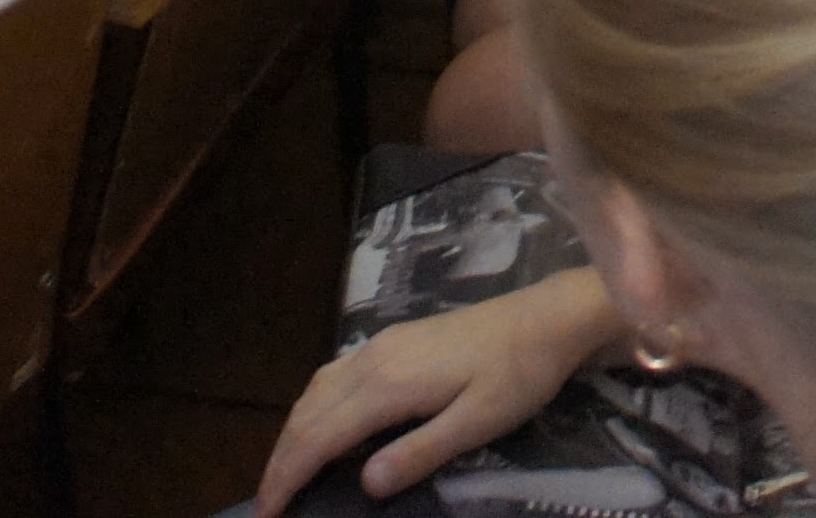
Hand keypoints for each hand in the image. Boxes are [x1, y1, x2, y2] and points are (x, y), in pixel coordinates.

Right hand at [258, 273, 620, 510]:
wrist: (548, 317)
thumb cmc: (519, 375)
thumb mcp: (477, 422)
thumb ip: (420, 452)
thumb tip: (364, 484)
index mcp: (389, 383)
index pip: (320, 435)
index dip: (288, 474)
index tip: (267, 511)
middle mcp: (375, 359)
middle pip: (309, 411)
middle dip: (282, 458)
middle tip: (267, 502)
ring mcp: (384, 345)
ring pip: (318, 389)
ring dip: (295, 431)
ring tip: (287, 471)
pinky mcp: (398, 340)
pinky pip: (336, 374)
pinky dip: (315, 405)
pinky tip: (323, 422)